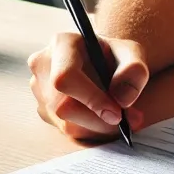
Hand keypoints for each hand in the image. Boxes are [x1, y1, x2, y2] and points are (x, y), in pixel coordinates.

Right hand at [28, 32, 148, 140]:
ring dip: (97, 127)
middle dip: (97, 119)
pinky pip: (65, 130)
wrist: (104, 63)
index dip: (91, 99)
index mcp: (62, 43)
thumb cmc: (115, 55)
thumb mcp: (133, 54)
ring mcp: (39, 89)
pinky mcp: (43, 109)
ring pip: (64, 122)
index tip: (117, 113)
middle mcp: (43, 65)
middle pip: (62, 105)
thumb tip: (122, 98)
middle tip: (128, 121)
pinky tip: (105, 118)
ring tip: (121, 118)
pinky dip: (90, 130)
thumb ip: (134, 70)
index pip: (66, 77)